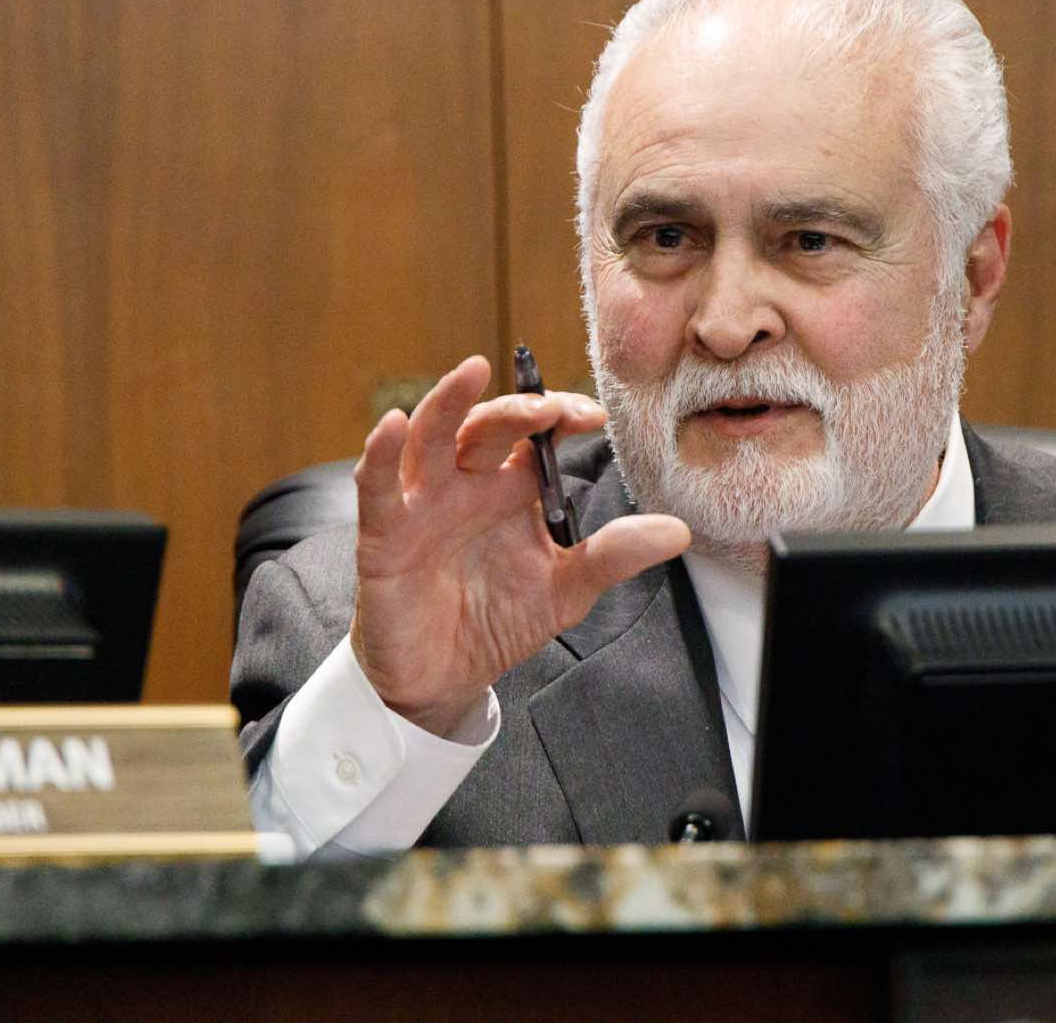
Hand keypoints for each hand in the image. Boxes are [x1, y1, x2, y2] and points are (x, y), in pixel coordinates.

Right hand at [346, 355, 689, 735]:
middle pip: (486, 427)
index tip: (594, 416)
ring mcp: (421, 504)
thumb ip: (613, 556)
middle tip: (550, 408)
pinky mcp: (384, 536)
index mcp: (509, 489)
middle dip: (517, 410)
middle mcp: (465, 485)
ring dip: (448, 403)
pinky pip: (377, 488)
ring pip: (430, 438)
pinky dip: (380, 454)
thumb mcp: (566, 590)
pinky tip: (392, 426)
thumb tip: (678, 530)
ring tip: (472, 373)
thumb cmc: (497, 623)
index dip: (560, 415)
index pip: (534, 435)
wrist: (443, 682)